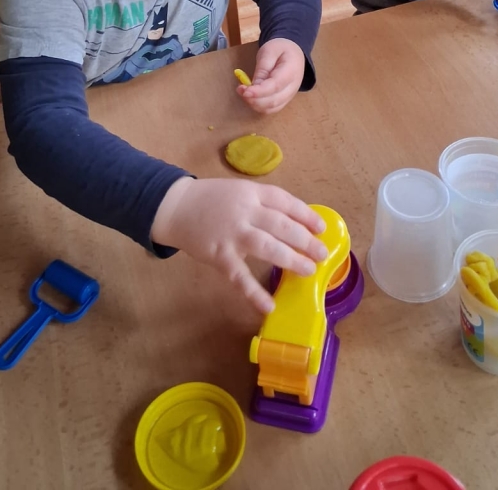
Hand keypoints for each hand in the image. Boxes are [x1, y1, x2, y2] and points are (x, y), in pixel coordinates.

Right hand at [150, 177, 327, 312]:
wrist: (175, 206)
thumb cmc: (211, 199)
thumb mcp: (239, 191)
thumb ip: (262, 204)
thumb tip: (294, 223)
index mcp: (251, 192)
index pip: (284, 201)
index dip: (305, 214)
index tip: (321, 228)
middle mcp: (244, 211)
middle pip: (281, 225)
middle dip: (305, 240)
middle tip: (322, 253)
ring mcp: (231, 233)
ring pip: (267, 246)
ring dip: (290, 260)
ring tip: (308, 270)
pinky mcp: (219, 255)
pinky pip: (239, 276)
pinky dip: (254, 292)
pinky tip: (268, 305)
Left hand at [238, 38, 305, 114]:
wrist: (294, 52)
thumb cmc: (280, 49)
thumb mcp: (269, 52)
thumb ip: (262, 69)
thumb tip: (253, 86)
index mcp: (291, 71)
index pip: (275, 86)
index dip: (259, 91)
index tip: (244, 91)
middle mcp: (293, 87)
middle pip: (273, 101)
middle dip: (254, 99)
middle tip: (239, 89)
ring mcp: (289, 95)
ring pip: (272, 108)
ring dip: (255, 104)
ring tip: (243, 92)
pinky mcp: (284, 99)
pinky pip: (271, 109)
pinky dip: (259, 106)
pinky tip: (250, 97)